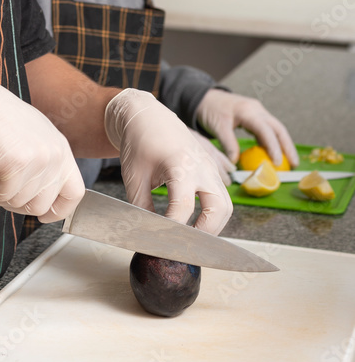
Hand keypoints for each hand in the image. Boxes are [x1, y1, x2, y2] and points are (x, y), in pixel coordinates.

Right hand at [0, 67, 84, 221]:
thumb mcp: (31, 137)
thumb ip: (42, 164)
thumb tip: (38, 197)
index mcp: (61, 148)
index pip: (75, 193)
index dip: (59, 210)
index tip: (42, 214)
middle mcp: (55, 154)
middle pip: (43, 204)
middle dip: (16, 204)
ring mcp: (39, 159)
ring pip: (20, 203)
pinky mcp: (18, 164)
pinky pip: (2, 196)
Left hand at [104, 89, 231, 234]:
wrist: (147, 115)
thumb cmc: (139, 142)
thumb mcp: (134, 176)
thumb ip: (141, 207)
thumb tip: (147, 235)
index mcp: (180, 164)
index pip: (183, 206)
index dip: (172, 229)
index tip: (160, 242)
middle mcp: (202, 166)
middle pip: (218, 208)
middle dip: (205, 232)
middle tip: (185, 246)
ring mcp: (210, 167)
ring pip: (226, 205)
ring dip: (213, 225)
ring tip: (190, 237)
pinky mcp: (211, 169)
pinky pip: (222, 196)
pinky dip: (213, 213)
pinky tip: (195, 222)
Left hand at [195, 89, 298, 166]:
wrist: (205, 96)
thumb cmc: (210, 110)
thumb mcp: (217, 127)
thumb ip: (228, 144)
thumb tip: (235, 163)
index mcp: (248, 111)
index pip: (266, 130)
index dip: (274, 147)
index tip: (278, 163)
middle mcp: (257, 109)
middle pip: (278, 128)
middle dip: (288, 146)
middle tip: (294, 165)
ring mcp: (257, 111)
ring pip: (276, 128)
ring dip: (283, 144)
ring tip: (290, 163)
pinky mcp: (255, 115)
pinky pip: (268, 129)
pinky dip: (273, 141)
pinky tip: (274, 154)